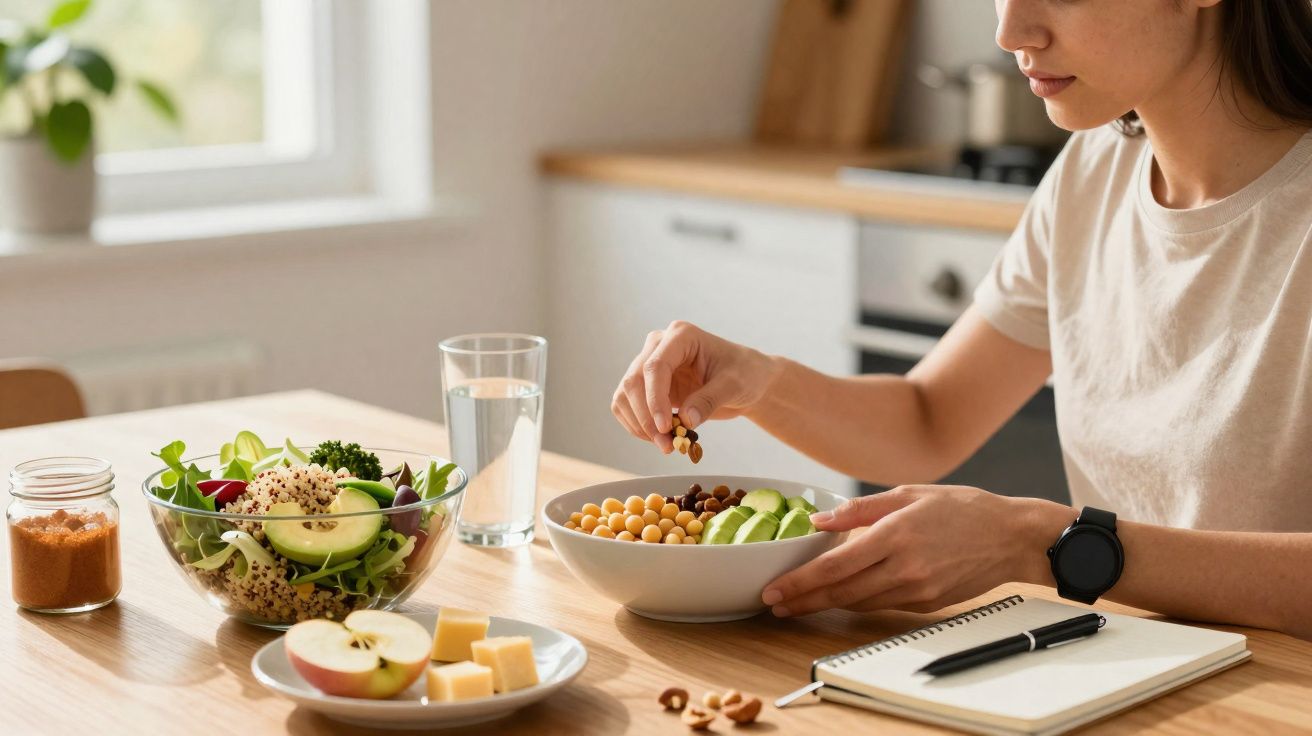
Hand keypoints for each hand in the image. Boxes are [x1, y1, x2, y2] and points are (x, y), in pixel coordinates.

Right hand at [611, 321, 778, 452]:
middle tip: (666, 445)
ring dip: (639, 425)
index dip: (655, 399)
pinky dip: (637, 426)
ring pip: (625, 395)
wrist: (747, 381)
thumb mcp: (734, 385)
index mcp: (681, 336)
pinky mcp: (647, 385)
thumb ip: (709, 400)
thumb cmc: (745, 374)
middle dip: (646, 418)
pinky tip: (659, 438)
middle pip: (633, 381)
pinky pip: (627, 405)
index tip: (665, 428)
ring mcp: (649, 364)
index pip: (655, 366)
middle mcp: (659, 346)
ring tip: (666, 445)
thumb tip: (685, 420)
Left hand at [761, 486, 1072, 615]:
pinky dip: (857, 601)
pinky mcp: (927, 604)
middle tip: (773, 603)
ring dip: (825, 604)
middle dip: (803, 600)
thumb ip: (860, 509)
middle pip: (840, 592)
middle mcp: (905, 568)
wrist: (1012, 538)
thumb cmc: (963, 509)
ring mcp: (917, 590)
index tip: (774, 589)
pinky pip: (882, 605)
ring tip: (797, 602)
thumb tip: (819, 521)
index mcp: (896, 535)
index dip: (800, 581)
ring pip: (859, 603)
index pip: (835, 566)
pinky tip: (839, 595)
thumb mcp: (909, 494)